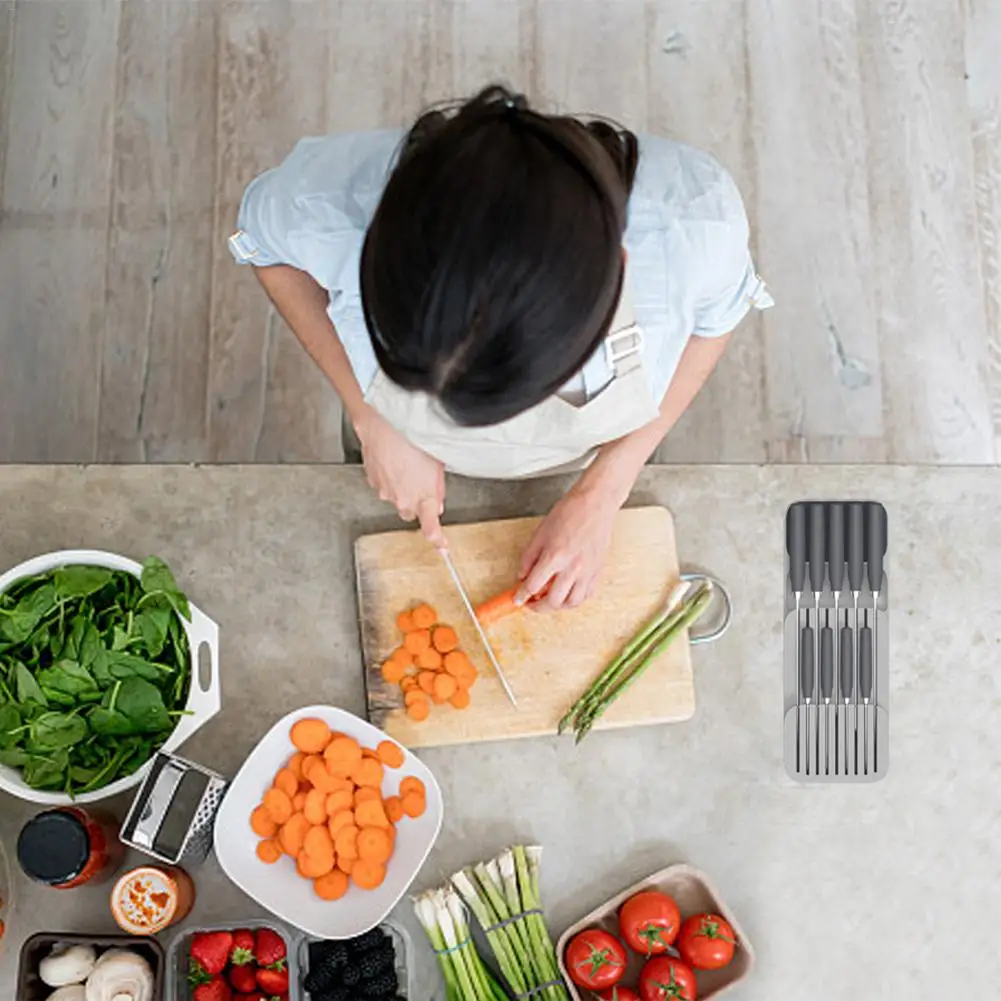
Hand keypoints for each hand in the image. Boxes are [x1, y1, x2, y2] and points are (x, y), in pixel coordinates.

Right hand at [354, 406, 446, 546]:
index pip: (431, 527)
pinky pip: (384, 485)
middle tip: (422, 480)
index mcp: (423, 497)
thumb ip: (437, 490)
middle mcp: (403, 500)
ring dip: (403, 486)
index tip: (443, 547)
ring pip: (397, 497)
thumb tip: (436, 504)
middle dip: (417, 501)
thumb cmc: (412, 440)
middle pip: (412, 510)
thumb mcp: (437, 465)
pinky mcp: (373, 482)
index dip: (438, 540)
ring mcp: (385, 492)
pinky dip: (390, 477)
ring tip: (407, 463)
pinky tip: (394, 460)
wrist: (384, 425)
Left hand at [516, 483, 620, 609]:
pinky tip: (567, 593)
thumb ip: (529, 558)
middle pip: (553, 601)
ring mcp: (588, 572)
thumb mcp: (540, 533)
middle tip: (532, 603)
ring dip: (557, 606)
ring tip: (549, 600)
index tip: (517, 600)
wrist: (595, 505)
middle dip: (538, 607)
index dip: (522, 596)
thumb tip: (522, 576)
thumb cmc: (569, 513)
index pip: (533, 586)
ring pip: (572, 603)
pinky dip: (575, 599)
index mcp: (555, 556)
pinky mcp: (598, 571)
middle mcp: (572, 568)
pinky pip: (587, 595)